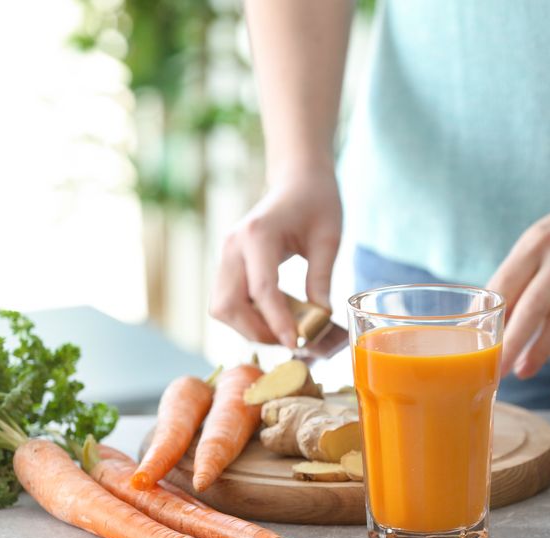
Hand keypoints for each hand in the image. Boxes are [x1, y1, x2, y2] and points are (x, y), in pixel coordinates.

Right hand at [209, 169, 342, 346]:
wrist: (298, 180)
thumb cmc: (317, 203)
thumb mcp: (328, 240)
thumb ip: (321, 280)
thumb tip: (320, 321)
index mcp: (258, 234)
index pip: (261, 290)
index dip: (277, 322)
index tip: (296, 343)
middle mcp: (233, 245)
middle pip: (227, 305)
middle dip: (257, 331)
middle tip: (291, 340)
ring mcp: (225, 254)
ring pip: (221, 307)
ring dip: (249, 327)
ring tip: (284, 330)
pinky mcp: (228, 263)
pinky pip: (227, 300)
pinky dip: (247, 316)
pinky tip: (275, 317)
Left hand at [488, 173, 549, 378]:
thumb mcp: (546, 235)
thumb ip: (525, 269)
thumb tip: (499, 311)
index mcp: (536, 242)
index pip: (505, 285)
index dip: (489, 317)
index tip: (475, 342)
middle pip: (530, 308)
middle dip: (511, 344)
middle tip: (496, 370)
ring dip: (540, 349)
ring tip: (524, 370)